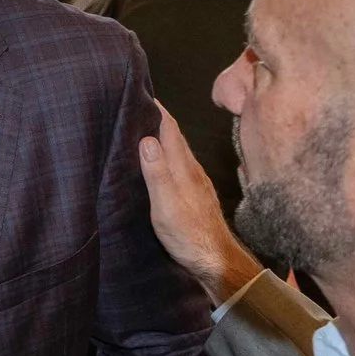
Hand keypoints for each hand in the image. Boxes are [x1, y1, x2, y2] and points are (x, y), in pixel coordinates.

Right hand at [139, 106, 263, 306]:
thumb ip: (157, 173)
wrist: (216, 261)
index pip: (170, 130)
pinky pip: (180, 167)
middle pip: (175, 138)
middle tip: (138, 107)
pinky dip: (168, 158)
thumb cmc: (189, 236)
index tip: (141, 94)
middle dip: (158, 120)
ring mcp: (196, 184)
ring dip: (163, 139)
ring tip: (145, 131)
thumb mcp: (166, 205)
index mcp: (184, 168)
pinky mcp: (196, 196)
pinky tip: (161, 165)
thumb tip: (147, 138)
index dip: (157, 110)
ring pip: (178, 152)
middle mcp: (192, 171)